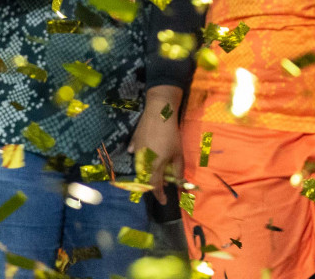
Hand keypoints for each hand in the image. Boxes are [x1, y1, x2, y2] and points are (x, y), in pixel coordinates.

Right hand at [128, 88, 183, 203]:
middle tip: (162, 184)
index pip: (155, 187)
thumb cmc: (171, 135)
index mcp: (153, 167)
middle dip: (153, 184)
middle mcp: (141, 163)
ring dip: (147, 172)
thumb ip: (178, 170)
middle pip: (145, 178)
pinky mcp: (133, 142)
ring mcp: (136, 152)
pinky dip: (140, 157)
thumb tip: (181, 184)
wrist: (159, 113)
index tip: (164, 201)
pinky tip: (144, 154)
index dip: (160, 196)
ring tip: (157, 170)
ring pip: (139, 168)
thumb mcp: (178, 154)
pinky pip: (135, 153)